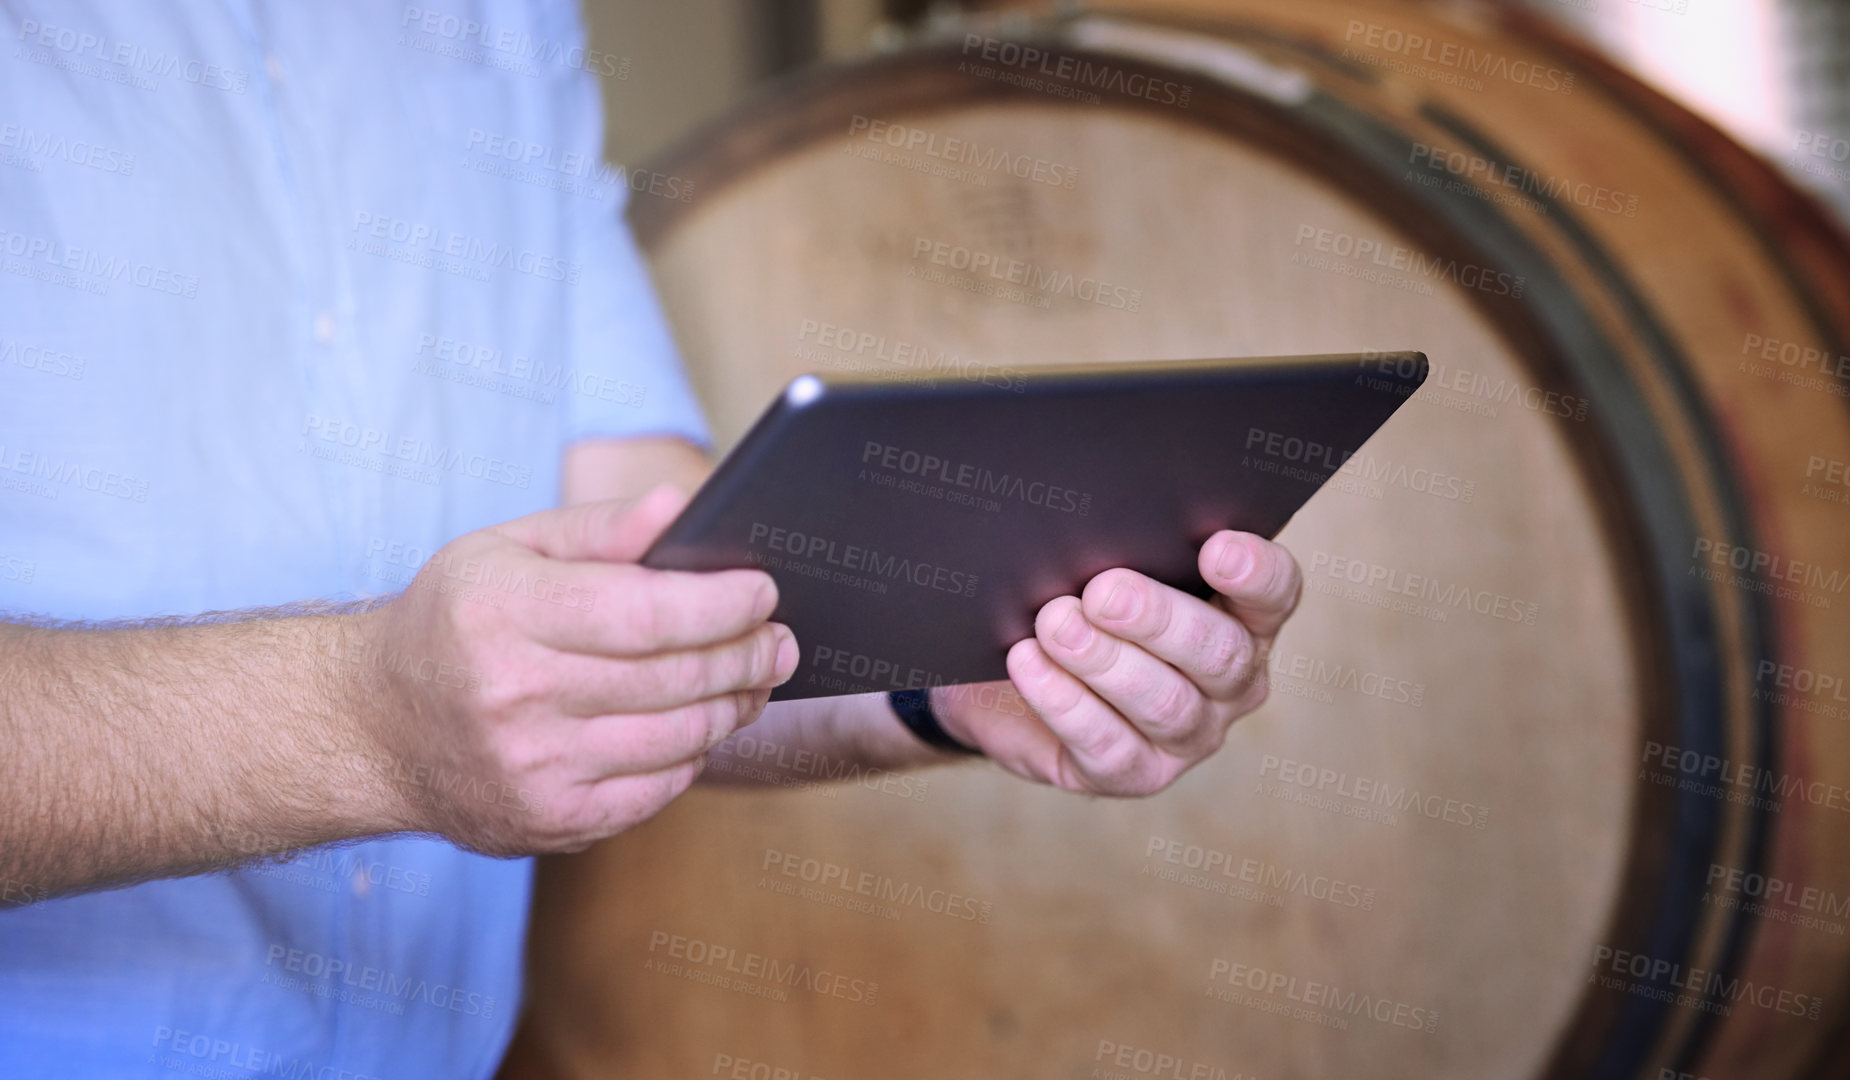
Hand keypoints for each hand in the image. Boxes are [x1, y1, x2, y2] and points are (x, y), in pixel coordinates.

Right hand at [355, 484, 797, 853]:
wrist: (373, 728)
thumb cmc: (453, 622)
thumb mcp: (505, 548)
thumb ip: (600, 528)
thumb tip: (680, 509)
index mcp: (504, 614)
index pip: (647, 613)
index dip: (723, 604)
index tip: (764, 591)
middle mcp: (515, 697)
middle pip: (674, 678)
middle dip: (746, 655)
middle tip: (779, 640)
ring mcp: (532, 769)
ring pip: (678, 738)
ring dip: (732, 706)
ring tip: (754, 678)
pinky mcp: (549, 821)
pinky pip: (656, 789)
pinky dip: (693, 755)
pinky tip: (701, 725)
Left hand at [933, 531, 1299, 795]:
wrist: (1009, 681)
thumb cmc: (1072, 605)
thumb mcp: (1099, 569)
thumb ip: (1123, 548)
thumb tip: (1100, 526)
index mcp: (1242, 617)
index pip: (1274, 593)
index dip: (1255, 573)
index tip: (1215, 548)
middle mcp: (1231, 682)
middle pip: (1220, 653)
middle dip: (1159, 619)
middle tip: (1103, 591)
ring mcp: (1190, 735)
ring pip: (1165, 704)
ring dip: (1104, 660)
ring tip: (1054, 624)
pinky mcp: (1135, 774)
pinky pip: (1108, 745)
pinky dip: (1065, 701)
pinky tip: (1030, 662)